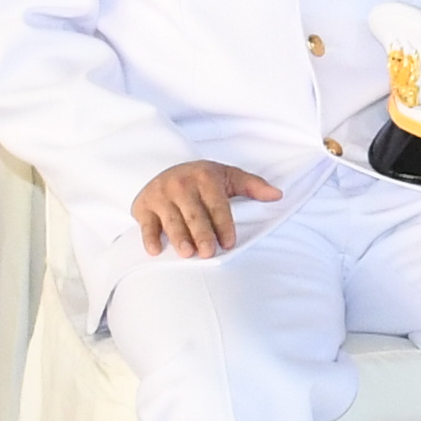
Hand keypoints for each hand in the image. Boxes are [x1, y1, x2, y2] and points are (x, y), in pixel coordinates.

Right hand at [133, 159, 279, 256]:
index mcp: (204, 177)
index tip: (229, 243)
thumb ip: (252, 185)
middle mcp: (181, 184)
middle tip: (208, 253)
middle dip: (201, 233)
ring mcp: (160, 194)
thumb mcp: (228, 176)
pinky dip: (150, 236)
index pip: (217, 204)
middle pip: (194, 214)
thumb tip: (277, 195)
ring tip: (187, 253)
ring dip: (179, 237)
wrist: (165, 168)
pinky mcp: (143, 205)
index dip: (223, 224)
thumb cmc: (202, 179)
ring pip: (171, 220)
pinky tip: (156, 250)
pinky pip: (147, 223)